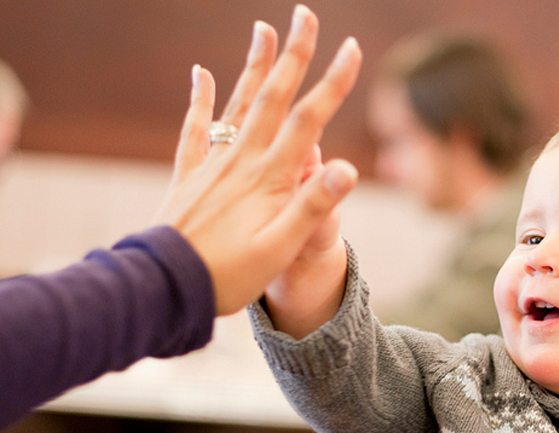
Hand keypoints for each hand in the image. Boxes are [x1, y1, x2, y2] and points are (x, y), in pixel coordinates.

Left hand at [152, 5, 361, 315]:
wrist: (167, 289)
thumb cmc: (229, 275)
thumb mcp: (280, 249)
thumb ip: (313, 207)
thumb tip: (347, 168)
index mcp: (270, 177)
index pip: (308, 121)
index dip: (332, 83)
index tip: (350, 48)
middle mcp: (242, 160)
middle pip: (273, 97)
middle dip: (293, 54)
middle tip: (305, 15)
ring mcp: (214, 164)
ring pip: (238, 104)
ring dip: (253, 65)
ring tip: (262, 28)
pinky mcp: (190, 175)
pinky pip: (196, 129)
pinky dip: (200, 99)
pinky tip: (202, 73)